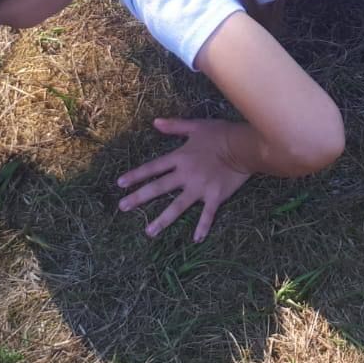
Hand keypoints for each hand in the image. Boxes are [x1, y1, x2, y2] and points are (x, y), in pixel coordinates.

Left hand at [117, 118, 251, 242]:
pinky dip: (202, 227)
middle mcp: (186, 175)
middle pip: (158, 188)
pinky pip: (207, 215)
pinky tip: (196, 239)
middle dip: (139, 198)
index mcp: (180, 157)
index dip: (136, 175)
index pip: (153, 167)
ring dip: (162, 220)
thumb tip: (155, 122)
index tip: (120, 184)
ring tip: (148, 232)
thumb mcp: (196, 126)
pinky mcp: (215, 196)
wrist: (243, 145)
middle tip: (122, 207)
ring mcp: (199, 188)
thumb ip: (175, 126)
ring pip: (177, 207)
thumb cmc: (221, 133)